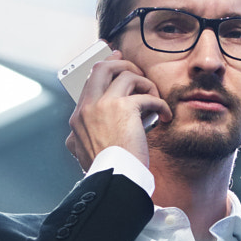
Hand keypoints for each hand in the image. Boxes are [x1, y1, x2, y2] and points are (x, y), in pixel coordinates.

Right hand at [65, 53, 167, 169]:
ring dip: (146, 84)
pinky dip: (160, 104)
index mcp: (78, 117)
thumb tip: (76, 136)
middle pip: (103, 67)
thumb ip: (79, 138)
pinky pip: (147, 96)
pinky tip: (164, 115)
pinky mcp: (124, 109)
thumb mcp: (83, 152)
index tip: (117, 60)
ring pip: (127, 76)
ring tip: (154, 99)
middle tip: (138, 72)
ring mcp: (103, 105)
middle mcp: (87, 107)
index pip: (90, 81)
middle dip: (123, 65)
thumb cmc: (106, 170)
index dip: (106, 68)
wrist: (115, 181)